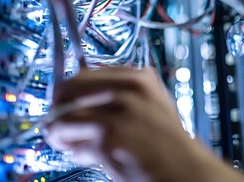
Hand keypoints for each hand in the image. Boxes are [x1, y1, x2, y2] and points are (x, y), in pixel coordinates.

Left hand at [45, 66, 243, 181]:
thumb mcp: (150, 104)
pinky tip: (94, 156)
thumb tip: (77, 99)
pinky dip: (78, 153)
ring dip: (62, 134)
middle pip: (68, 89)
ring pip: (64, 117)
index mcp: (139, 77)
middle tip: (57, 125)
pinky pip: (75, 144)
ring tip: (73, 143)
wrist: (186, 168)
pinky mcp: (111, 138)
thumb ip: (118, 95)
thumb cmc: (168, 141)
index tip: (65, 105)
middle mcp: (128, 89)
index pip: (83, 74)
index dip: (69, 93)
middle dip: (57, 110)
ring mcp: (120, 112)